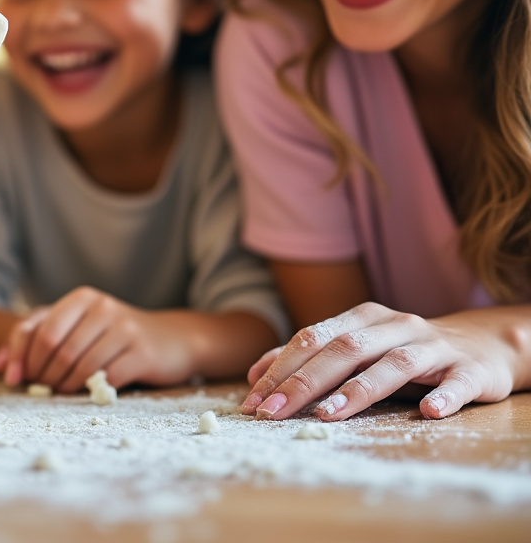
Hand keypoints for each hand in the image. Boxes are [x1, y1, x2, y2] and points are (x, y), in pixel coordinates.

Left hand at [0, 287, 194, 391]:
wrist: (172, 341)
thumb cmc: (114, 336)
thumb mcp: (78, 328)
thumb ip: (39, 339)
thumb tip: (2, 367)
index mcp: (82, 298)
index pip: (38, 330)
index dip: (21, 357)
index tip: (14, 378)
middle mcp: (102, 308)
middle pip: (55, 349)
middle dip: (42, 375)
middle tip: (40, 389)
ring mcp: (124, 329)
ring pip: (78, 365)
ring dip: (63, 385)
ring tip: (60, 392)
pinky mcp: (142, 353)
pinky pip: (105, 378)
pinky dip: (88, 390)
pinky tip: (85, 393)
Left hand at [242, 302, 522, 420]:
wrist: (481, 346)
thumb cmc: (403, 352)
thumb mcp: (356, 348)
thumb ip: (308, 358)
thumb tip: (254, 375)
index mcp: (363, 318)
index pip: (312, 339)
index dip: (280, 369)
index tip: (254, 401)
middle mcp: (396, 326)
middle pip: (345, 350)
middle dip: (305, 382)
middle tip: (273, 412)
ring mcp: (434, 347)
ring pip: (394, 364)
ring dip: (359, 390)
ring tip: (328, 415)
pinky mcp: (470, 370)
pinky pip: (457, 383)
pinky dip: (443, 396)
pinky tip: (428, 412)